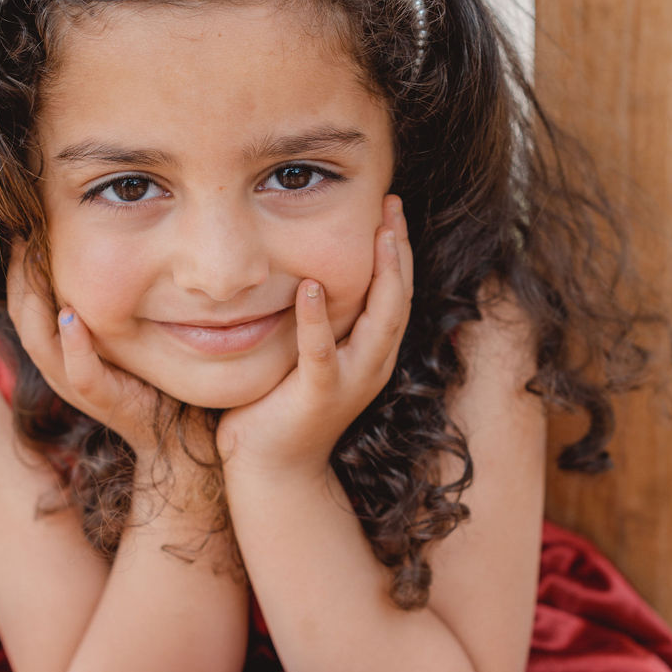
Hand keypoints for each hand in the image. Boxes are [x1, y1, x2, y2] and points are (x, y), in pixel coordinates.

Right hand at [6, 239, 175, 463]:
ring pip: (41, 344)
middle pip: (24, 320)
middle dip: (20, 278)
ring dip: (37, 302)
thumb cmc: (151, 377)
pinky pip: (81, 374)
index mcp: (61, 352)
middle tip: (24, 237)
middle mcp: (62, 368)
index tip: (24, 231)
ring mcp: (80, 387)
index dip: (20, 271)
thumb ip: (106, 305)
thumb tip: (105, 253)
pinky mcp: (105, 401)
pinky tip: (72, 316)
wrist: (177, 432)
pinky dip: (74, 346)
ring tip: (37, 262)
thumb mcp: (122, 334)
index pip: (26, 306)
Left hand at [216, 196, 412, 477]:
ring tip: (378, 233)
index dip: (398, 248)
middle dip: (399, 249)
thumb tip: (303, 265)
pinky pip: (322, 353)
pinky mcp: (320, 395)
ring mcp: (351, 380)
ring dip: (382, 274)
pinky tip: (310, 287)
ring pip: (381, 321)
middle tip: (392, 203)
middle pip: (399, 297)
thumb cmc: (281, 405)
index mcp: (372, 350)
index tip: (390, 206)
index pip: (395, 291)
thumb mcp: (308, 351)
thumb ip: (317, 316)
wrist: (272, 468)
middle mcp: (373, 363)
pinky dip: (317, 319)